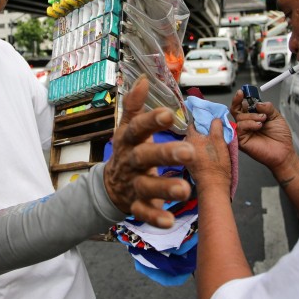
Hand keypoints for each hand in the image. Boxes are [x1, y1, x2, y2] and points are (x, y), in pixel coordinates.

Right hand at [104, 75, 193, 227]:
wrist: (109, 186)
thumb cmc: (127, 151)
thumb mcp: (127, 128)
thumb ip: (135, 106)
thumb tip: (143, 78)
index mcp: (128, 140)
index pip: (137, 128)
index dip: (151, 121)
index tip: (169, 114)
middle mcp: (129, 162)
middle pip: (144, 157)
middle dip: (165, 154)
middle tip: (189, 152)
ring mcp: (131, 185)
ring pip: (146, 186)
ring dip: (165, 187)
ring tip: (185, 189)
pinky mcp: (135, 206)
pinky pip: (144, 213)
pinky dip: (156, 217)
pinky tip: (171, 220)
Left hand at [184, 119, 230, 192]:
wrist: (213, 185)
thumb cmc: (216, 163)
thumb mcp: (219, 140)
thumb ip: (216, 126)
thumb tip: (215, 118)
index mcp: (190, 137)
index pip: (193, 123)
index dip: (201, 120)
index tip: (208, 121)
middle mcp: (184, 145)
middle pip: (193, 133)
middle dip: (202, 132)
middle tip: (213, 133)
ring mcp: (186, 156)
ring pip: (194, 143)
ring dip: (202, 142)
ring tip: (212, 144)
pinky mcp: (190, 165)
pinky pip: (195, 152)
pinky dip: (201, 151)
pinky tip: (209, 154)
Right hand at [230, 89, 294, 173]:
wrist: (283, 152)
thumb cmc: (280, 137)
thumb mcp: (276, 117)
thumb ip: (267, 107)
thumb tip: (257, 103)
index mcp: (253, 117)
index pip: (243, 105)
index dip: (241, 98)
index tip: (243, 91)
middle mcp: (247, 123)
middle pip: (235, 109)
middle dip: (238, 101)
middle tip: (242, 95)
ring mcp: (243, 132)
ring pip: (239, 117)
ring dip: (251, 115)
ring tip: (263, 120)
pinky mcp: (241, 140)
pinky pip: (240, 127)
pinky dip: (249, 123)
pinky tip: (258, 126)